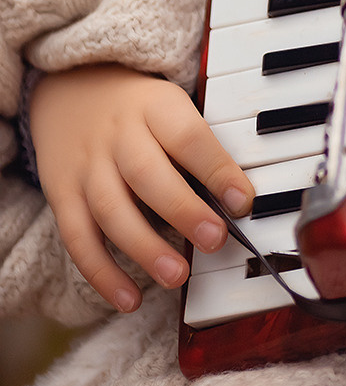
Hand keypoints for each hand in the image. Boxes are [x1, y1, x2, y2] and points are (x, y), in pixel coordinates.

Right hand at [29, 63, 253, 312]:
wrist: (69, 87)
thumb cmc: (138, 108)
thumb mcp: (171, 104)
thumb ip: (198, 145)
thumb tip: (238, 200)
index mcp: (155, 106)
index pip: (188, 136)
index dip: (216, 169)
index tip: (243, 201)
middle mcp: (118, 134)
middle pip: (147, 173)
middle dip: (182, 211)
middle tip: (214, 240)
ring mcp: (87, 166)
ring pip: (111, 210)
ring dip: (145, 248)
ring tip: (177, 276)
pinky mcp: (62, 195)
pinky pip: (78, 239)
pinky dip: (102, 273)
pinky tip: (129, 299)